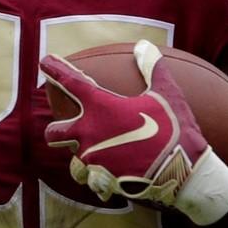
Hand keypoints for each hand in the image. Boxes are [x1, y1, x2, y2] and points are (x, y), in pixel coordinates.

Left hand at [41, 40, 227, 224]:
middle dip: (56, 131)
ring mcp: (93, 160)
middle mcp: (89, 134)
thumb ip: (152, 67)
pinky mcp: (103, 181)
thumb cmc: (175, 130)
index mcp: (101, 108)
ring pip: (73, 162)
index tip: (44, 61)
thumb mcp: (167, 93)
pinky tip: (109, 178)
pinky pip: (92, 181)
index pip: (71, 82)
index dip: (56, 69)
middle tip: (65, 129)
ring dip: (80, 160)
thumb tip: (144, 45)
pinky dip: (99, 180)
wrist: (183, 173)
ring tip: (95, 157)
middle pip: (55, 133)